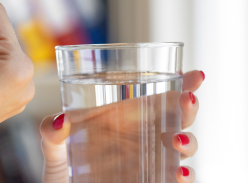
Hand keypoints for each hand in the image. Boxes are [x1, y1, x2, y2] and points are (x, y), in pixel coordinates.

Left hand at [40, 70, 203, 182]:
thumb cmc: (64, 170)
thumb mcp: (54, 149)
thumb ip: (51, 133)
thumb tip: (61, 119)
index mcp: (126, 118)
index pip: (159, 95)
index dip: (182, 84)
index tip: (195, 75)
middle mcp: (143, 138)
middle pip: (178, 118)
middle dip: (189, 107)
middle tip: (187, 101)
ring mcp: (149, 162)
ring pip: (183, 149)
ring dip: (189, 142)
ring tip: (176, 140)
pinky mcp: (152, 182)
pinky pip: (175, 179)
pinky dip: (185, 177)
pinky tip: (179, 173)